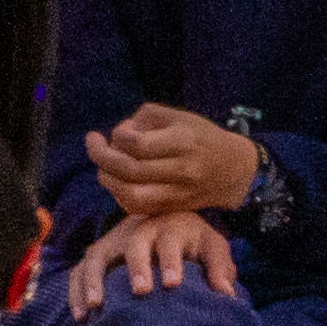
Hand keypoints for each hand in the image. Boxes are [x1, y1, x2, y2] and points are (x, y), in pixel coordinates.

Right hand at [64, 202, 241, 315]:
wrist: (169, 222)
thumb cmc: (193, 243)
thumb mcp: (212, 248)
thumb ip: (219, 268)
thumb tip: (227, 295)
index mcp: (170, 228)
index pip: (170, 241)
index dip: (171, 261)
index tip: (173, 284)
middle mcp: (138, 231)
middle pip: (134, 244)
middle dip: (137, 266)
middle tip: (141, 291)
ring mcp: (113, 243)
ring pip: (98, 256)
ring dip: (95, 280)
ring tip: (97, 306)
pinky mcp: (97, 257)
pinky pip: (79, 271)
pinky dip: (76, 291)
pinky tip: (81, 316)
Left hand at [86, 102, 266, 224]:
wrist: (233, 170)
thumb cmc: (202, 137)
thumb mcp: (178, 116)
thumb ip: (145, 119)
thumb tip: (117, 135)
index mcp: (183, 141)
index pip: (138, 144)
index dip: (117, 137)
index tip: (115, 131)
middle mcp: (181, 170)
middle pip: (130, 170)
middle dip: (102, 158)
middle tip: (93, 144)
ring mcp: (176, 193)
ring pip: (130, 195)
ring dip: (108, 180)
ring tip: (103, 166)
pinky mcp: (171, 209)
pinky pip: (137, 207)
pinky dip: (119, 195)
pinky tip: (117, 181)